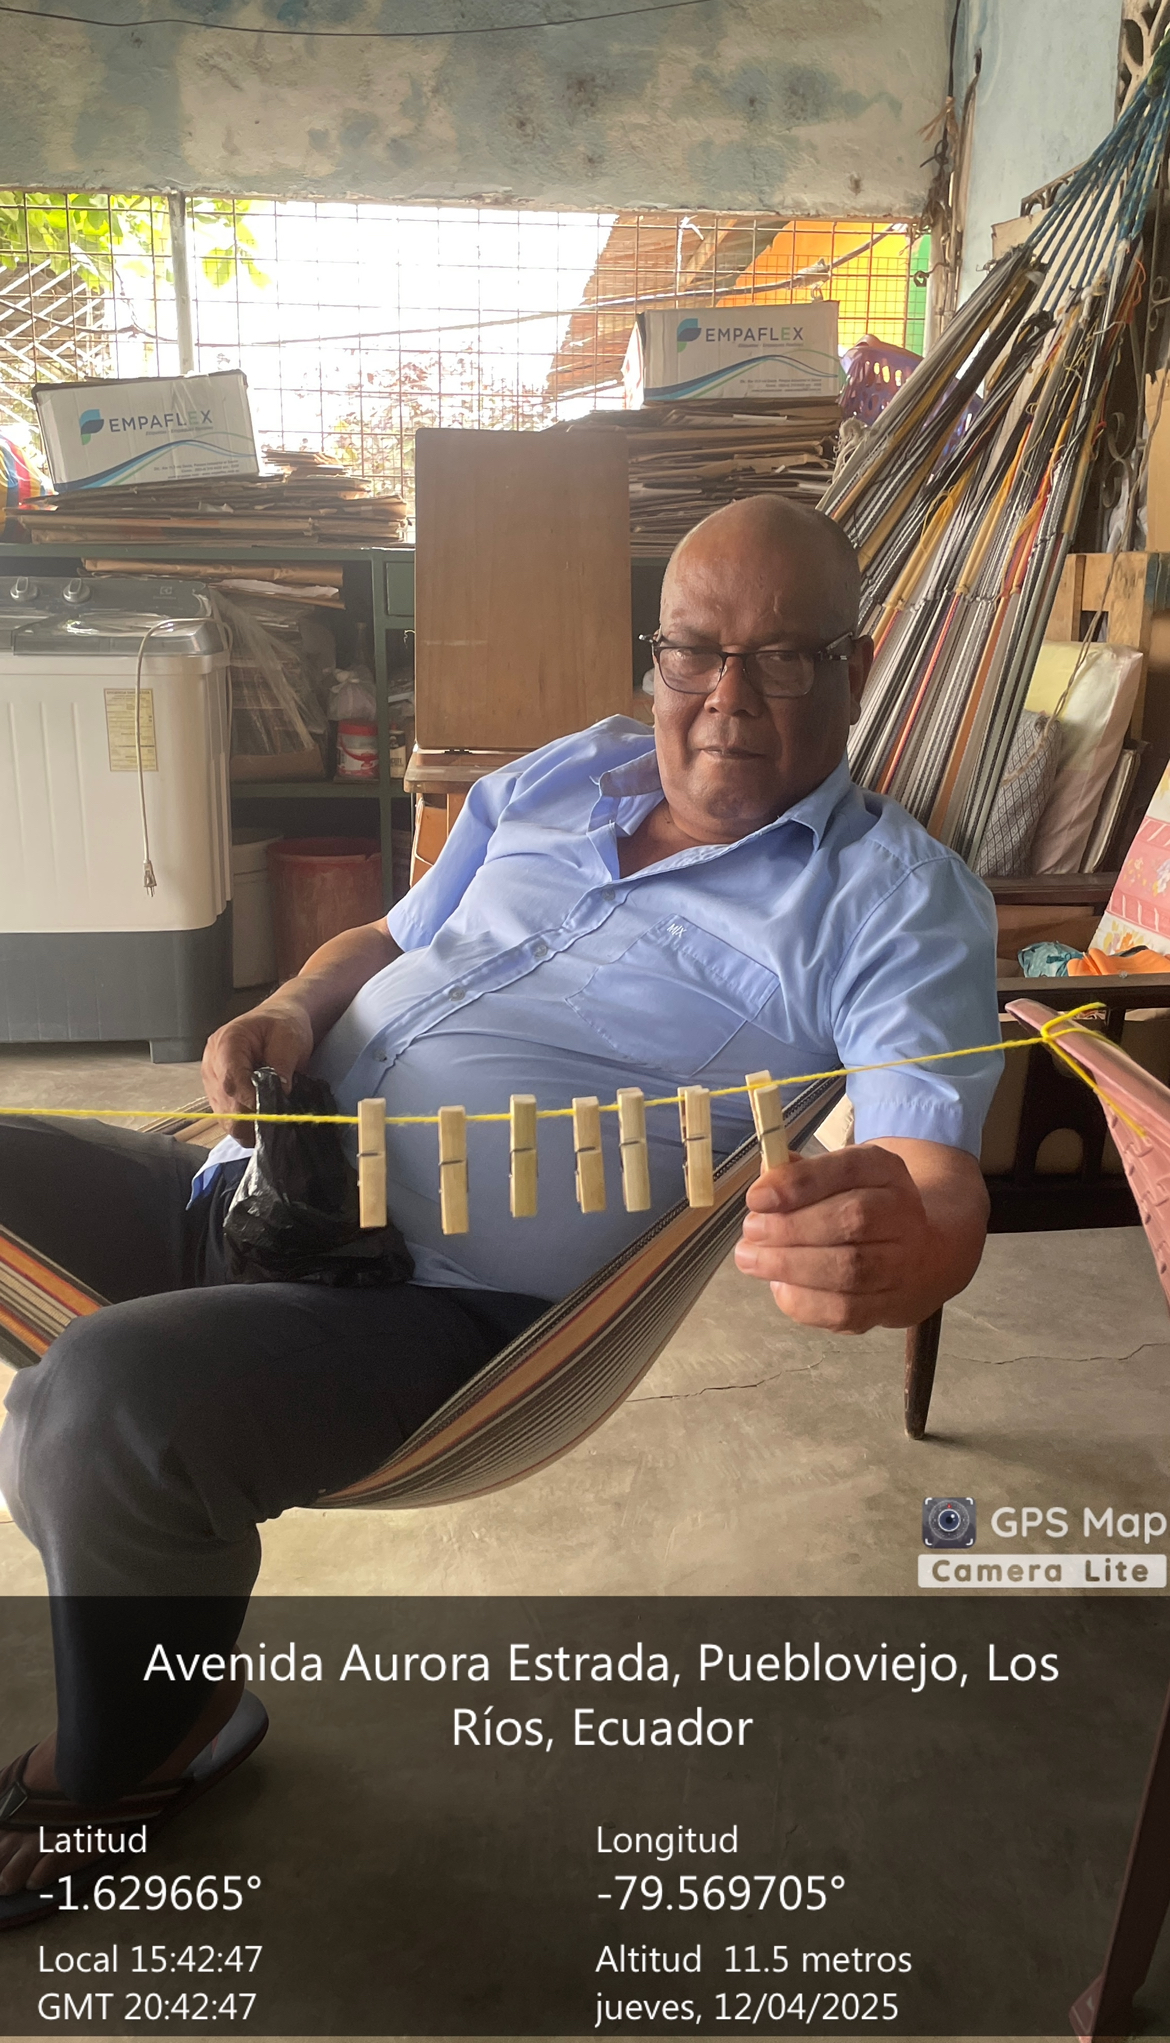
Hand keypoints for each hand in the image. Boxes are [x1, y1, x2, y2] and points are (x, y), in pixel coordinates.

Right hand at [201, 996, 314, 1133]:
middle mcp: (212, 1064)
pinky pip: (229, 1120)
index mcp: (226, 1043)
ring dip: (251, 1122)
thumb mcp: (289, 1038)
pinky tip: (263, 1114)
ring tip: (273, 1113)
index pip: (231, 1081)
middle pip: (226, 1105)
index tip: (272, 1108)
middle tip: (279, 1114)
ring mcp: (212, 1082)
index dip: (251, 1099)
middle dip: (254, 1115)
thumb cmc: (282, 1024)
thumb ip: (282, 1064)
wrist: (278, 1019)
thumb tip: (280, 1092)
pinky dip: (248, 1124)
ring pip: (226, 1119)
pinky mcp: (218, 1095)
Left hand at [733, 1143, 966, 1333]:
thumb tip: (766, 1183)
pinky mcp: (890, 1306)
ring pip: (849, 1270)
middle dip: (790, 1228)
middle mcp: (904, 1214)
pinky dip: (803, 1302)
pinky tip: (780, 1287)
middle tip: (751, 1233)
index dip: (800, 1183)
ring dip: (790, 1267)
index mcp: (886, 1171)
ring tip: (752, 1260)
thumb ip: (798, 1176)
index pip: (849, 1169)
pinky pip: (845, 1311)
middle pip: (852, 1220)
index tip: (757, 1198)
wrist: (918, 1255)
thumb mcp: (835, 1177)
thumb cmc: (858, 1206)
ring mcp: (903, 1264)